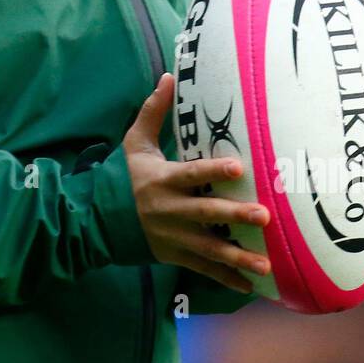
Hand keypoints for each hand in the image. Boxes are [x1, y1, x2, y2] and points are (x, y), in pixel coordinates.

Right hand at [122, 72, 270, 293]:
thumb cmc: (123, 176)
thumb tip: (168, 77)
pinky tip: (251, 286)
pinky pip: (203, 269)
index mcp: (162, 181)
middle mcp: (169, 211)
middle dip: (235, 216)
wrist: (97, 221)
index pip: (191, 174)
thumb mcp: (134, 143)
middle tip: (264, 216)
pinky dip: (226, 279)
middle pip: (206, 214)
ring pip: (209, 249)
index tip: (239, 168)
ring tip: (265, 264)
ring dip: (238, 257)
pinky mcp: (174, 256)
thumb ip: (153, 112)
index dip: (213, 172)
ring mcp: (173, 237)